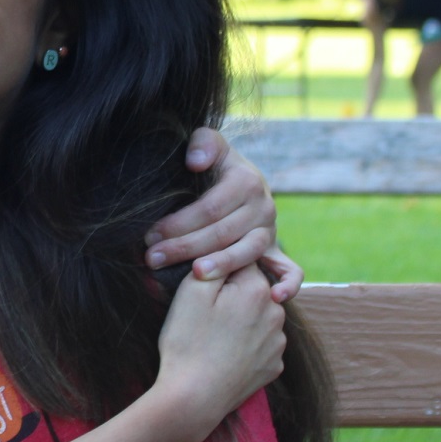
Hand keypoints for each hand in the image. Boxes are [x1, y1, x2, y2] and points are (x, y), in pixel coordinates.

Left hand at [145, 129, 301, 302]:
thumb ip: (203, 143)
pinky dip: (288, 284)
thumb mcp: (210, 144)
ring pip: (247, 252)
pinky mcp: (274, 250)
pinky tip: (274, 298)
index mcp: (246, 182)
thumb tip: (195, 162)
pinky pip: (290, 270)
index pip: (209, 208)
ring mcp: (270, 231)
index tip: (150, 236)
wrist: (240, 180)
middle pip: (222, 233)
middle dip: (184, 247)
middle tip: (153, 260)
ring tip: (195, 276)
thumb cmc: (215, 165)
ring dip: (222, 265)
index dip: (178, 223)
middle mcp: (263, 208)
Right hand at [149, 265, 286, 441]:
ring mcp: (278, 343)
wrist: (194, 398)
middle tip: (205, 314)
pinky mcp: (273, 367)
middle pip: (254, 290)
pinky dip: (247, 346)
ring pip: (259, 318)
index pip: (242, 262)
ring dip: (243, 320)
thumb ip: (214, 263)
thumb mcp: (191, 292)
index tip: (203, 284)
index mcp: (257, 290)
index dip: (219, 270)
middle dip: (234, 295)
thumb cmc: (187, 342)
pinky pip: (261, 345)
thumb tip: (226, 251)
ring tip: (214, 337)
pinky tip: (225, 354)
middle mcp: (276, 314)